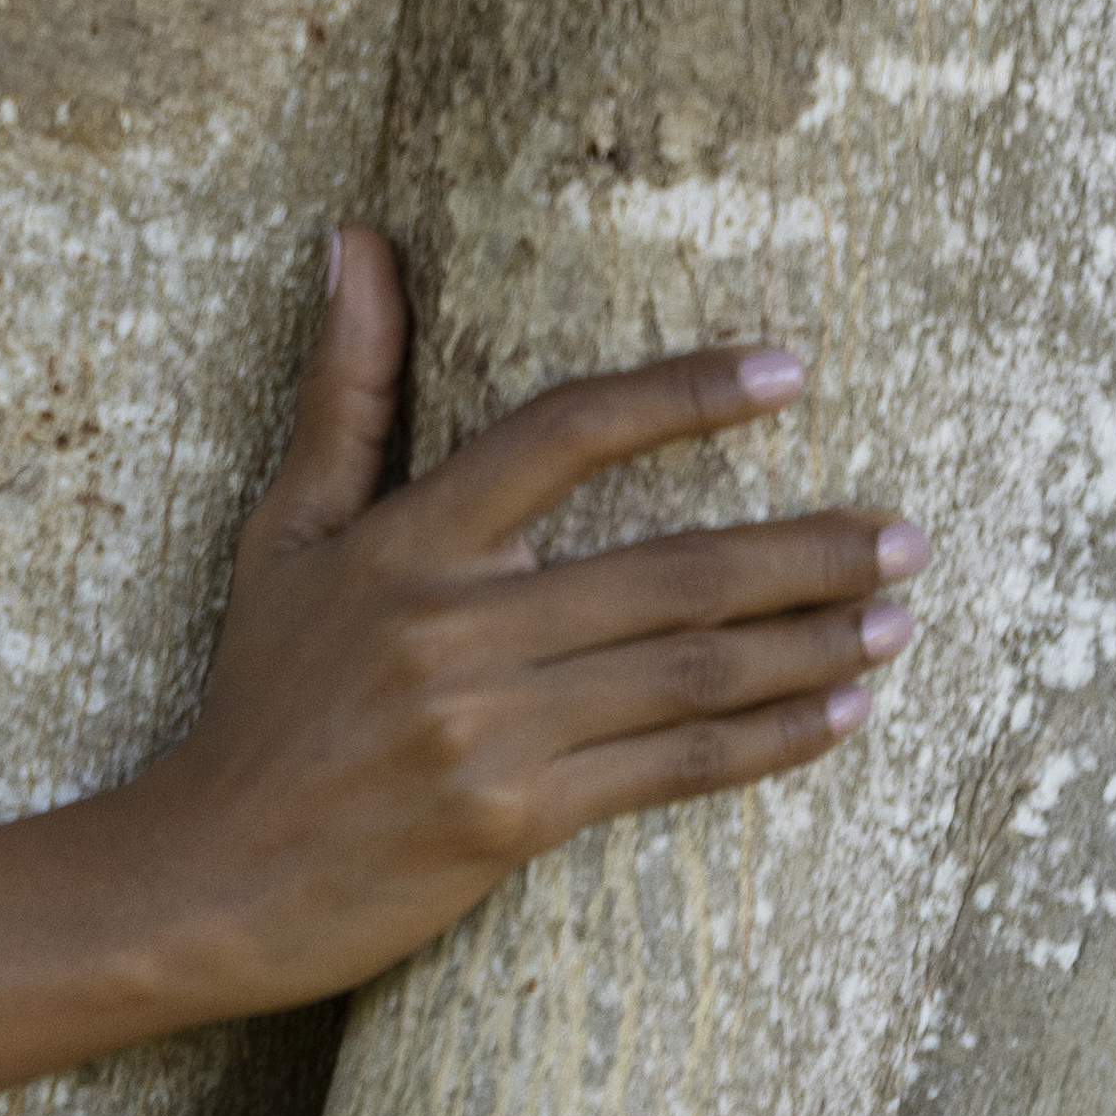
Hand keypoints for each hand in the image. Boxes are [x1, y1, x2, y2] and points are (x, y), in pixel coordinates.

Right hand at [112, 220, 907, 1024]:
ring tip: (896, 619)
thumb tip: (357, 239)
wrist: (207, 875)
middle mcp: (452, 626)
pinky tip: (839, 715)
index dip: (684, 394)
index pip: (565, 433)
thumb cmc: (259, 696)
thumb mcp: (289, 532)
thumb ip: (347, 390)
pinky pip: (673, 768)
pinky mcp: (512, 816)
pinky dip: (770, 741)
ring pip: (691, 671)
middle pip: (672, 570)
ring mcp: (486, 725)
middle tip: (909, 533)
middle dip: (809, 551)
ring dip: (812, 644)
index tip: (790, 372)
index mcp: (406, 543)